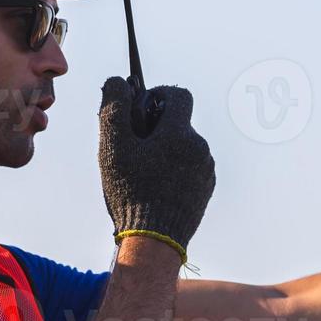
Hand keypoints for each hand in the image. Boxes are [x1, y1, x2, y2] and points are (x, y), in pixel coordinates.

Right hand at [98, 76, 215, 258]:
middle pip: (179, 123)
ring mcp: (206, 170)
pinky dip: (175, 170)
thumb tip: (117, 81)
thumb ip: (114, 107)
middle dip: (158, 128)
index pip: (178, 95)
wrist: (154, 240)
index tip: (142, 108)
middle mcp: (200, 148)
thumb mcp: (113, 147)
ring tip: (144, 173)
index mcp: (179, 133)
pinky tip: (156, 188)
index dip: (158, 94)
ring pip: (185, 146)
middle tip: (135, 147)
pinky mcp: (206, 188)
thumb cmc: (131, 192)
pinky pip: (191, 167)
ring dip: (167, 150)